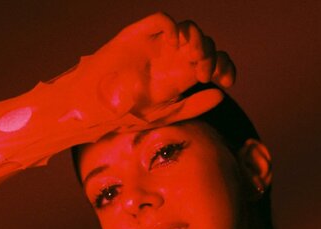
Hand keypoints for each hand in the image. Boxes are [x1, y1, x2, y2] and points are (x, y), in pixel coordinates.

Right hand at [73, 13, 235, 124]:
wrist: (93, 110)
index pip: (212, 62)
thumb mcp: (164, 115)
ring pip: (189, 29)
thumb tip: (222, 95)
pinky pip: (162, 21)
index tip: (227, 81)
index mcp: (179, 76)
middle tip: (203, 74)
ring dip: (198, 41)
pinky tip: (175, 46)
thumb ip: (192, 106)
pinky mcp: (137, 36)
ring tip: (192, 59)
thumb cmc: (124, 115)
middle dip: (212, 56)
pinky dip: (174, 28)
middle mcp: (171, 58)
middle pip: (205, 44)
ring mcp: (155, 45)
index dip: (224, 67)